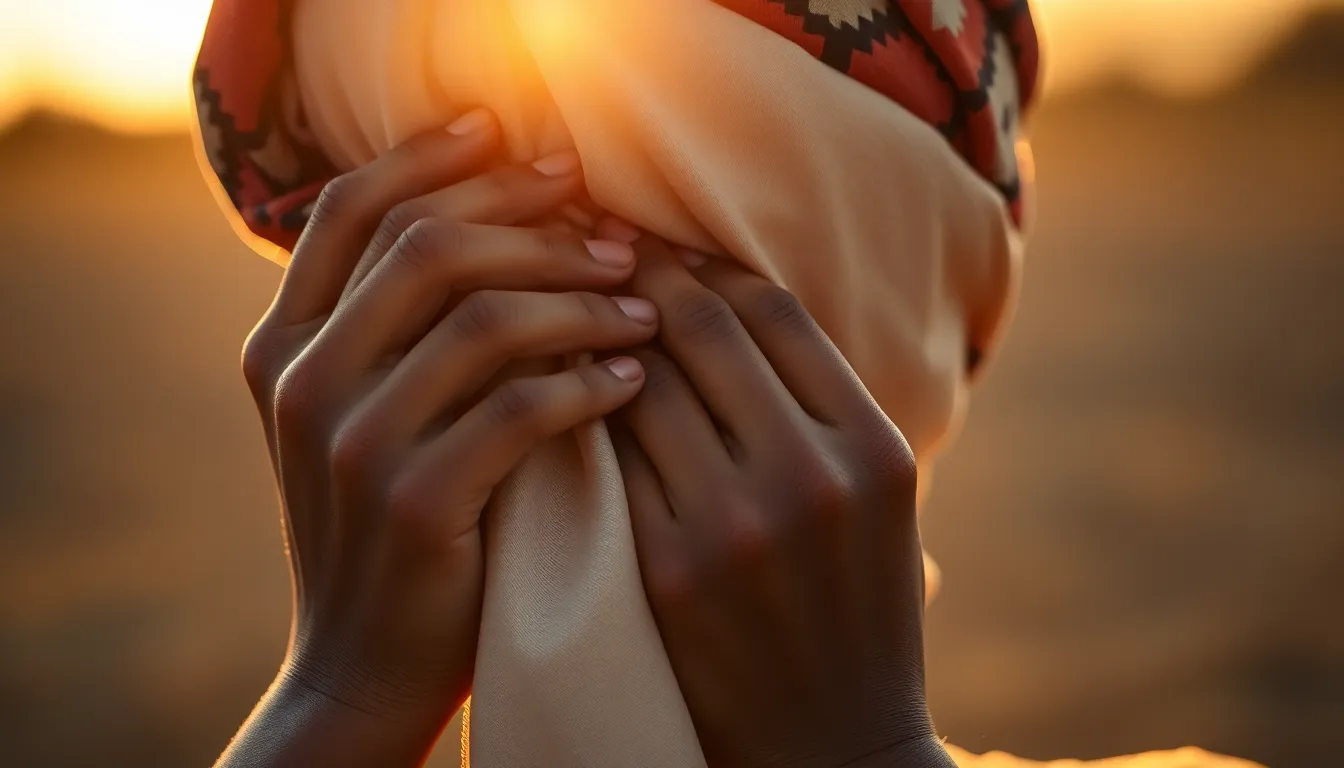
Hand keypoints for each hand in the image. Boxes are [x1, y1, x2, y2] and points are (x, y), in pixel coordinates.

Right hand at [218, 113, 659, 766]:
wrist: (363, 667)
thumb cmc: (390, 525)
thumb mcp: (361, 415)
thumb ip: (396, 327)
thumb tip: (503, 219)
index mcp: (283, 343)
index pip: (354, 208)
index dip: (439, 159)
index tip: (523, 141)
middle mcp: (303, 379)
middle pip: (430, 246)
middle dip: (538, 227)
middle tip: (618, 236)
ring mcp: (351, 441)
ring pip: (485, 320)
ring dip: (581, 303)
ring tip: (645, 310)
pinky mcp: (413, 501)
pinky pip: (521, 410)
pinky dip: (588, 384)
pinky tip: (631, 381)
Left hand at [605, 225, 951, 767]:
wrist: (830, 747)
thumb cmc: (852, 614)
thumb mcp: (871, 502)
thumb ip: (818, 406)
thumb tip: (730, 302)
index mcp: (874, 447)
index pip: (775, 311)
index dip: (705, 261)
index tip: (656, 239)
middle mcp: (811, 475)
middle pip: (705, 329)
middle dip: (639, 272)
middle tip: (589, 238)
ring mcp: (735, 525)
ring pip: (645, 384)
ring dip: (597, 333)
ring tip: (559, 298)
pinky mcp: (667, 570)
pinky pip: (612, 457)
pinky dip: (583, 408)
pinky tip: (556, 381)